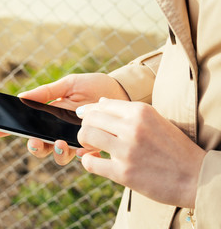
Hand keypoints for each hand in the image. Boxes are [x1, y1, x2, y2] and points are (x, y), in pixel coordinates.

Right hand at [0, 73, 129, 164]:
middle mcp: (60, 131)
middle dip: (34, 147)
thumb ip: (47, 92)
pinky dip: (78, 152)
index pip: (28, 126)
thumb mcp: (68, 84)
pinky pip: (80, 156)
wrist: (120, 92)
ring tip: (60, 143)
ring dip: (55, 152)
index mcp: (51, 116)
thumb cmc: (93, 87)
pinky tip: (81, 146)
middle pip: (40, 146)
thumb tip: (22, 96)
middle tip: (34, 142)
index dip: (13, 131)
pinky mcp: (91, 146)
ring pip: (58, 155)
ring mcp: (75, 140)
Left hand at [76, 98, 205, 207]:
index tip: (83, 115)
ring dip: (84, 141)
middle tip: (89, 134)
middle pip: (90, 118)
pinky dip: (87, 160)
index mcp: (140, 111)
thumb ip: (127, 111)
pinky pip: (89, 162)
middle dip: (85, 126)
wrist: (195, 177)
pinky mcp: (123, 172)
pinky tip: (94, 160)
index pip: (102, 104)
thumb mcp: (155, 120)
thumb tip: (100, 102)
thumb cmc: (174, 147)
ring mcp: (127, 150)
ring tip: (91, 146)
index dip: (89, 110)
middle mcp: (132, 127)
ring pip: (86, 135)